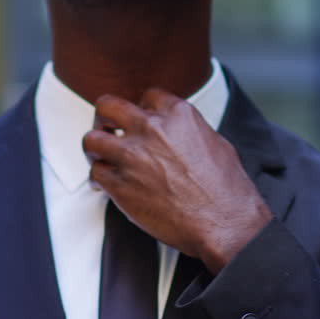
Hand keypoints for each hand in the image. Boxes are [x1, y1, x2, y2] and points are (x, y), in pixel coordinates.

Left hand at [82, 88, 272, 274]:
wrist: (224, 222)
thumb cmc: (227, 189)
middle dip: (104, 117)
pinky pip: (95, 174)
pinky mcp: (120, 185)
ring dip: (95, 149)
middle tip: (107, 129)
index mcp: (178, 114)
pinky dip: (98, 180)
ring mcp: (132, 156)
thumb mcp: (215, 143)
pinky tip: (105, 186)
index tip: (139, 121)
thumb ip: (189, 131)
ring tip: (100, 158)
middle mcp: (151, 129)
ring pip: (91, 139)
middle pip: (107, 106)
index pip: (147, 96)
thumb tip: (179, 134)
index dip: (141, 109)